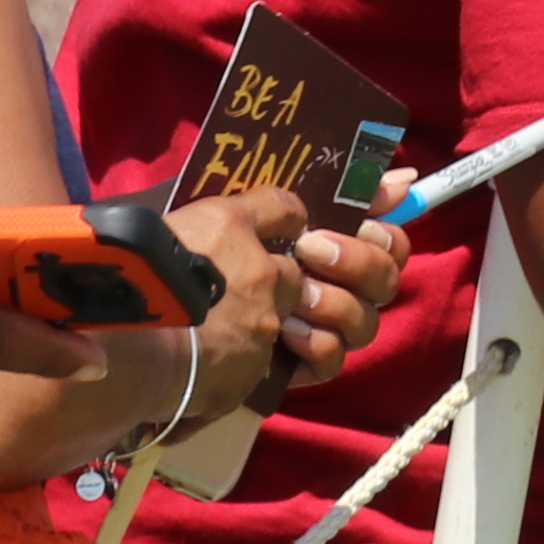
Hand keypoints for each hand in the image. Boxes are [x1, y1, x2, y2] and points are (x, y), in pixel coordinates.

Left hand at [164, 182, 404, 409]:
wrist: (148, 329)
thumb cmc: (182, 263)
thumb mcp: (233, 214)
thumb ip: (301, 193)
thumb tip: (395, 176)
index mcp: (308, 246)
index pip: (383, 237)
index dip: (384, 231)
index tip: (366, 223)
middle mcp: (316, 285)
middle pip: (385, 274)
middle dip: (358, 259)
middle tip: (313, 253)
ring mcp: (307, 328)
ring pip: (366, 317)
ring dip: (338, 301)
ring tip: (297, 299)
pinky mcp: (291, 368)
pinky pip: (335, 358)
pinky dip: (319, 344)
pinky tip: (290, 338)